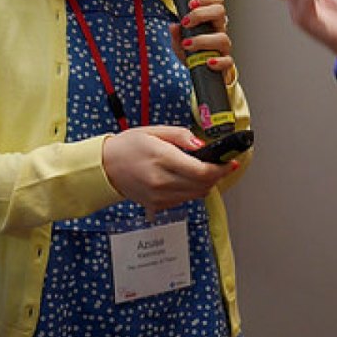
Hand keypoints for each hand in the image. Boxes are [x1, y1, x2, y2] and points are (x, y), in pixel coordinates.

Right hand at [102, 126, 236, 214]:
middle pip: (203, 185)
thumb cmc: (128, 146)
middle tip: (219, 164)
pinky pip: (184, 200)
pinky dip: (191, 190)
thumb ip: (181, 136)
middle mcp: (161, 181)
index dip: (221, 168)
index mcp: (162, 159)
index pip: (202, 171)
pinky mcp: (157, 205)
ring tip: (200, 170)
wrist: (106, 167)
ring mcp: (159, 196)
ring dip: (205, 184)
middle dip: (216, 175)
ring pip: (197, 195)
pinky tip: (184, 179)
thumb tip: (202, 144)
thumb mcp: (155, 131)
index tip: (230, 162)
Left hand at [170, 0, 234, 82]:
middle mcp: (219, 30)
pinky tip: (208, 62)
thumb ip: (176, 34)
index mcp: (211, 21)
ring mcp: (223, 47)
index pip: (216, 1)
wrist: (200, 73)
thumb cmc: (193, 54)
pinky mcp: (225, 63)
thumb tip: (173, 26)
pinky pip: (228, 61)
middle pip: (220, 12)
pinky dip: (218, 61)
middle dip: (201, 14)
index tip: (190, 4)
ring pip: (222, 38)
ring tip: (187, 44)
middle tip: (186, 22)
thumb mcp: (179, 43)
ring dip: (203, 40)